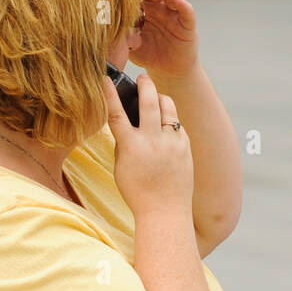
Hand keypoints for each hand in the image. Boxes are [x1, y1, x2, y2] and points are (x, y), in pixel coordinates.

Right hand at [104, 72, 193, 216]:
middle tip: (143, 78)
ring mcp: (172, 144)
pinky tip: (166, 126)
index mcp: (131, 147)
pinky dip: (171, 122)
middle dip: (145, 83)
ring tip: (156, 98)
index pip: (116, 113)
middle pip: (149, 100)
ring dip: (161, 98)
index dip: (109, 93)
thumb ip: (123, 143)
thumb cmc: (138, 193)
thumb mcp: (121, 168)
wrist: (165, 213)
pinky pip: (178, 125)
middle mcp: (153, 142)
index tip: (105, 78)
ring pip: (169, 108)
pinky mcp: (185, 149)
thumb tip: (126, 123)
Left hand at [128, 0, 198, 81]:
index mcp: (144, 8)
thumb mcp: (132, 45)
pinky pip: (187, 12)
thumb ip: (122, 36)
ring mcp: (174, 14)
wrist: (169, 72)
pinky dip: (183, 4)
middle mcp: (160, 7)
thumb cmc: (149, 55)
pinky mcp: (187, 24)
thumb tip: (108, 26)